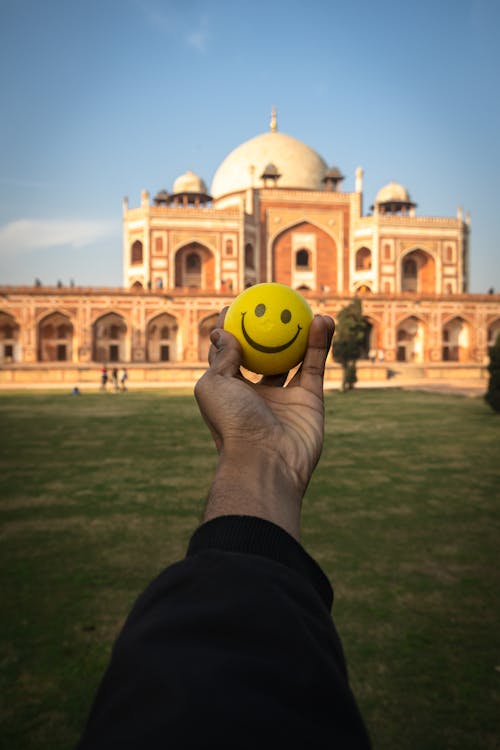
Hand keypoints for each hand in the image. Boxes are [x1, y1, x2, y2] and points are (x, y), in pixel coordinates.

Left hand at [194, 312, 334, 539]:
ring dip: (299, 332)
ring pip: (293, 357)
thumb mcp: (213, 386)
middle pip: (263, 355)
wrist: (266, 461)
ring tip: (303, 306)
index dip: (232, 331)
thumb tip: (222, 332)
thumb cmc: (232, 423)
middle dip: (268, 332)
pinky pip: (314, 366)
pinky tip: (323, 319)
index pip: (229, 356)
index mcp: (229, 391)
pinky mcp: (310, 401)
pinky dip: (320, 343)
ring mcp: (285, 397)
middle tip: (275, 303)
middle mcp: (257, 394)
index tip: (237, 305)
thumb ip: (221, 357)